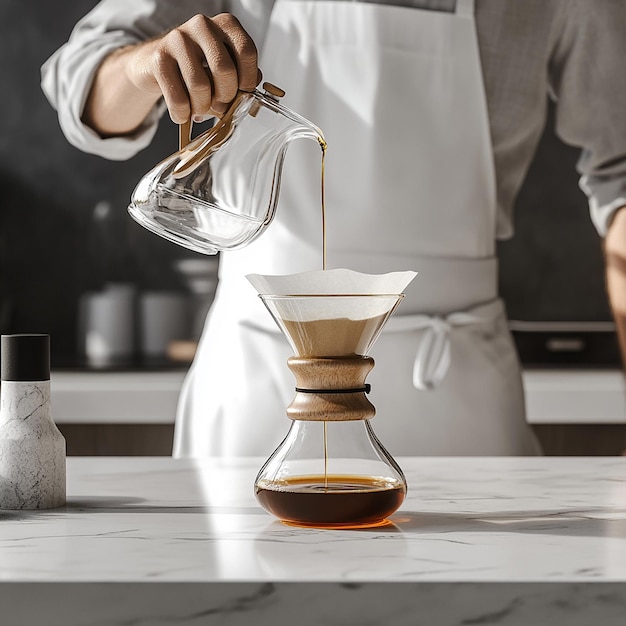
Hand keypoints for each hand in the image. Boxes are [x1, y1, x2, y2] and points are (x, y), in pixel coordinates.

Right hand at [126, 13, 259, 123]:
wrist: (158, 65)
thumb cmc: (198, 68)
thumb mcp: (225, 67)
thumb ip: (242, 77)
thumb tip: (249, 93)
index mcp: (225, 25)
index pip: (246, 52)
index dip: (247, 80)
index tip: (242, 94)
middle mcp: (202, 25)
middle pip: (224, 70)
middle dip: (225, 97)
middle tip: (220, 105)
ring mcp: (178, 38)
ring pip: (200, 85)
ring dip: (202, 108)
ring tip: (199, 109)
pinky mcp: (159, 57)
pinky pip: (178, 98)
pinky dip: (183, 114)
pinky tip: (183, 113)